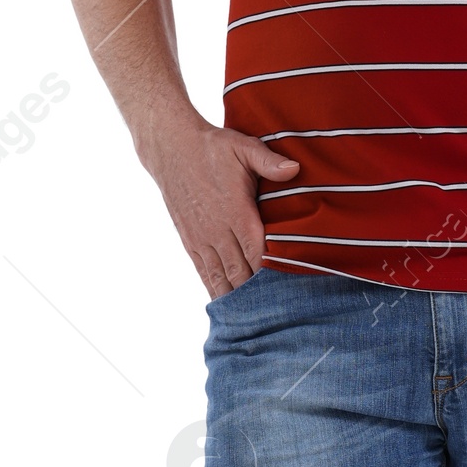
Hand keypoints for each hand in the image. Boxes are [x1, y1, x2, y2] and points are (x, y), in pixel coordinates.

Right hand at [142, 112, 299, 296]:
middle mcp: (218, 230)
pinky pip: (203, 271)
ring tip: (252, 319)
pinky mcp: (190, 240)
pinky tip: (224, 303)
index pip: (258, 252)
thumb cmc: (213, 147)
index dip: (272, 274)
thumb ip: (269, 162)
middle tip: (277, 313)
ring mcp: (202, 238)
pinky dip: (214, 288)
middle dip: (257, 293)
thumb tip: (294, 168)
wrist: (171, 148)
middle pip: (241, 271)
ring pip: (221, 276)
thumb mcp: (243, 147)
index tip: (288, 290)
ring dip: (236, 297)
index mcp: (236, 211)